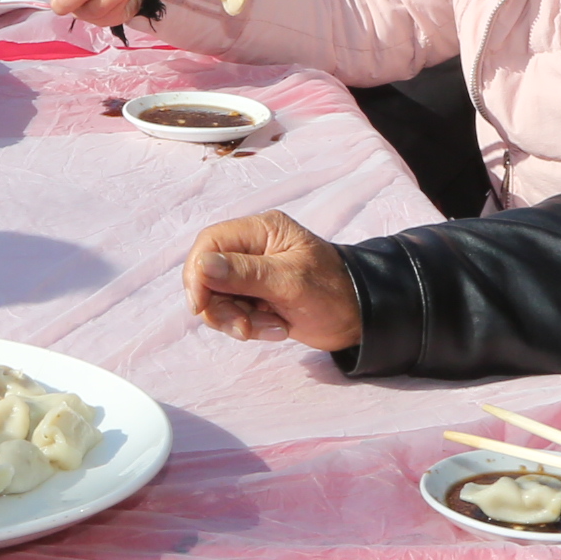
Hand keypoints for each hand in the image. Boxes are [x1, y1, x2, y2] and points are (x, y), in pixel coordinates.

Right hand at [181, 210, 360, 351]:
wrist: (363, 318)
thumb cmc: (333, 292)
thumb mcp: (290, 282)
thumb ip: (245, 273)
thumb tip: (202, 264)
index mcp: (261, 230)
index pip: (210, 242)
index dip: (198, 273)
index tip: (200, 305)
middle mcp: (253, 248)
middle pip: (209, 274)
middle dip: (221, 306)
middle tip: (243, 328)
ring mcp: (254, 274)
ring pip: (219, 298)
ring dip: (238, 321)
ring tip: (271, 328)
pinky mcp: (257, 297)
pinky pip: (235, 313)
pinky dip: (251, 327)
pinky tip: (278, 329)